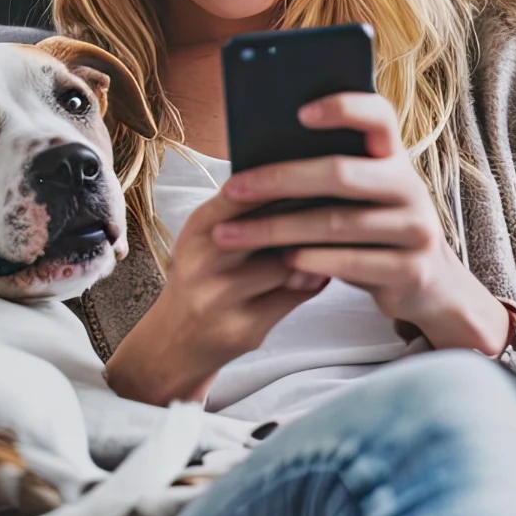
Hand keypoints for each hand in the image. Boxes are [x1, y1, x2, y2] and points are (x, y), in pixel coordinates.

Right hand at [104, 184, 328, 405]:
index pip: (244, 193)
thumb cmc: (204, 278)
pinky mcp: (242, 330)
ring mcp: (219, 299)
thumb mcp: (209, 239)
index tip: (319, 171)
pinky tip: (322, 272)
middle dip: (306, 217)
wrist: (174, 343)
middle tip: (341, 205)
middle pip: (267, 228)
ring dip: (314, 254)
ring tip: (337, 241)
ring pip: (285, 265)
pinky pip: (292, 298)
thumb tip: (307, 182)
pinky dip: (313, 282)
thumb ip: (245, 213)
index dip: (284, 182)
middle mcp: (202, 261)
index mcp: (198, 229)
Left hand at [209, 93, 512, 355]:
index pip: (379, 116)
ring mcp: (415, 229)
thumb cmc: (375, 229)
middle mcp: (410, 187)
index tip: (299, 113)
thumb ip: (331, 173)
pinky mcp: (411, 269)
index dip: (343, 108)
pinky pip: (351, 262)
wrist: (427, 282)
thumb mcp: (363, 195)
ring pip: (337, 223)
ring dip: (278, 228)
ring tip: (232, 235)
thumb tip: (258, 158)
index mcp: (395, 158)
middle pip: (341, 173)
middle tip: (233, 188)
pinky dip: (311, 261)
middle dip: (280, 180)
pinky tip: (282, 260)